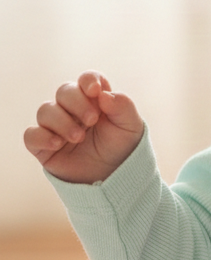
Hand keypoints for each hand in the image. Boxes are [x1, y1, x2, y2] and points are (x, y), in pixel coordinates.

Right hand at [24, 71, 144, 184]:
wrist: (115, 179)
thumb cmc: (122, 149)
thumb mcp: (131, 127)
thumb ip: (122, 106)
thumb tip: (103, 94)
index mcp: (94, 100)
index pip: (86, 80)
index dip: (88, 80)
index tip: (94, 91)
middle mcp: (72, 109)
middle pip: (64, 91)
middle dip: (76, 102)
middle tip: (91, 120)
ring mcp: (56, 127)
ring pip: (45, 111)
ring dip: (61, 121)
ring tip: (78, 137)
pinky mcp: (44, 146)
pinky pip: (31, 135)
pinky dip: (42, 137)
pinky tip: (58, 144)